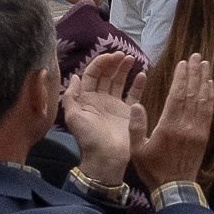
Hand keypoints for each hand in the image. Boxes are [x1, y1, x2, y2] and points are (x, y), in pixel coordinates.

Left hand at [62, 51, 146, 185]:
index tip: (111, 56)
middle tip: (123, 55)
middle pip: (106, 75)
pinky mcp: (127, 112)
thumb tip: (75, 76)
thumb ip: (71, 96)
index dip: (101, 63)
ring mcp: (114, 105)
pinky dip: (138, 84)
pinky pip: (133, 94)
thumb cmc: (88, 138)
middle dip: (114, 63)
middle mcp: (100, 99)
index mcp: (86, 98)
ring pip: (119, 81)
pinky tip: (142, 74)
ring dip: (124, 69)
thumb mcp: (73, 117)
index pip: (93, 74)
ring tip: (132, 59)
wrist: (106, 158)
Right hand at [134, 54, 212, 186]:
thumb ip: (136, 126)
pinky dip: (210, 97)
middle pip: (192, 93)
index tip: (184, 63)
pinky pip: (209, 112)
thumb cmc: (153, 169)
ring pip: (203, 100)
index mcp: (168, 126)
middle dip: (195, 73)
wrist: (174, 189)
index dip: (182, 77)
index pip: (177, 95)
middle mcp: (185, 126)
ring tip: (206, 65)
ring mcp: (197, 131)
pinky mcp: (204, 136)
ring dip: (205, 81)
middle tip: (197, 56)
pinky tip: (210, 86)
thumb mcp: (136, 149)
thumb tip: (137, 103)